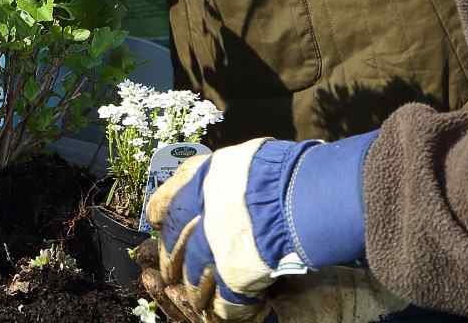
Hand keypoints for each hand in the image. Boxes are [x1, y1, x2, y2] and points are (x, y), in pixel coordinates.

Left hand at [143, 134, 377, 320]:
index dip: (160, 213)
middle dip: (172, 258)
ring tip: (194, 296)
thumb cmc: (289, 171)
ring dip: (194, 289)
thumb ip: (229, 175)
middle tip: (169, 269)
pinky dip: (225, 309)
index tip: (157, 222)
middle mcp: (202, 212)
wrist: (311, 192)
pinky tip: (225, 310)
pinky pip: (223, 301)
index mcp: (203, 179)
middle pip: (175, 242)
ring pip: (194, 275)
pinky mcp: (235, 275)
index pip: (166, 200)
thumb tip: (223, 178)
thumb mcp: (249, 160)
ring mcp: (216, 246)